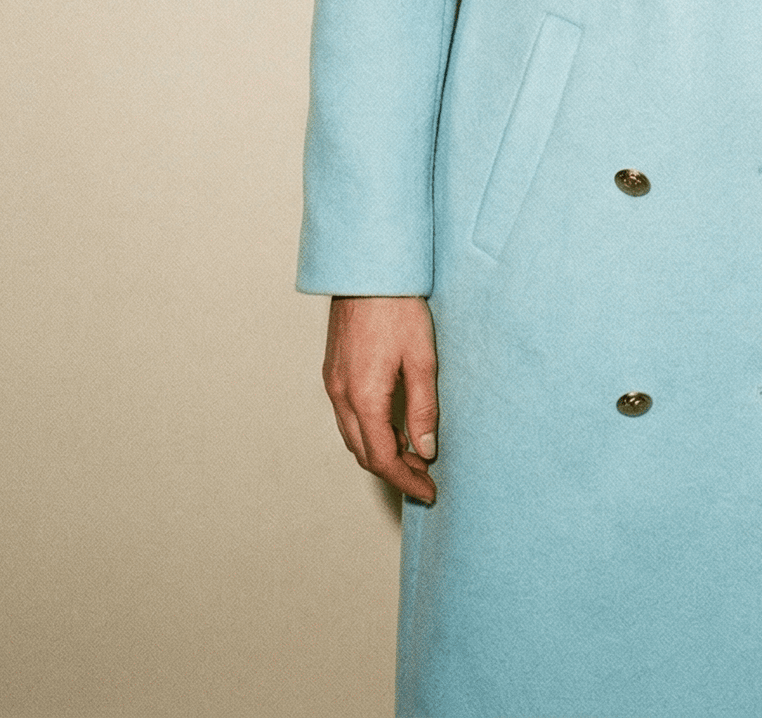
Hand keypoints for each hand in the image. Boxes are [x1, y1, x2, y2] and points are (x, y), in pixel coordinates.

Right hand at [322, 295, 438, 503]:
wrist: (368, 268)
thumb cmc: (398, 307)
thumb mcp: (422, 358)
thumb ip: (423, 407)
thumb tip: (426, 448)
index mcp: (363, 397)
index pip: (383, 458)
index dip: (407, 480)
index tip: (429, 492)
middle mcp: (341, 395)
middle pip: (364, 453)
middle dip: (394, 471)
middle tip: (425, 477)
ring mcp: (333, 382)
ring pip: (353, 436)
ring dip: (380, 451)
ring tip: (414, 454)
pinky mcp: (333, 370)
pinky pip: (348, 415)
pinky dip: (370, 430)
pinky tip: (393, 424)